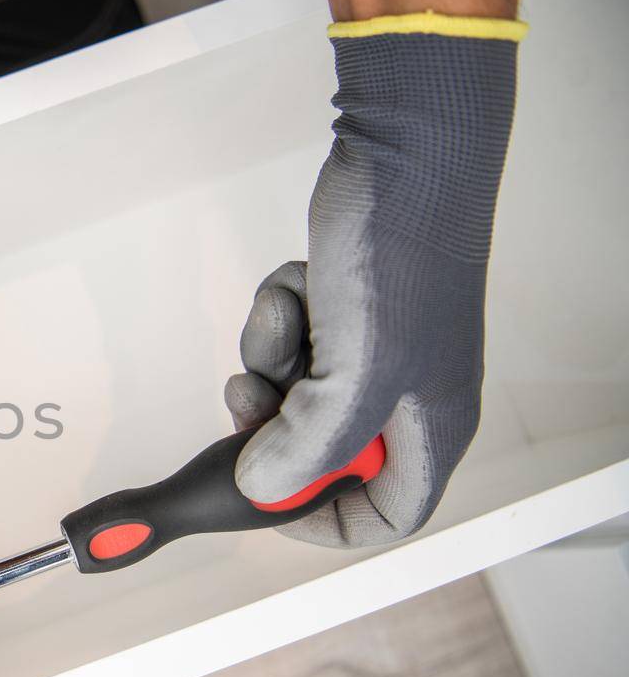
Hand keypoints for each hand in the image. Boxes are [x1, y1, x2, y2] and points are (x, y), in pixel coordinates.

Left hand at [224, 26, 518, 546]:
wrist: (405, 155)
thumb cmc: (400, 264)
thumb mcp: (357, 375)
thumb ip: (309, 446)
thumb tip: (260, 487)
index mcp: (427, 428)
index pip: (383, 515)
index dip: (324, 521)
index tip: (263, 501)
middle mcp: (402, 397)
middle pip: (319, 454)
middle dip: (274, 426)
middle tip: (248, 397)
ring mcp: (371, 351)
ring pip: (292, 391)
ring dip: (271, 357)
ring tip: (287, 318)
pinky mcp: (340, 310)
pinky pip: (288, 339)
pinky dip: (279, 315)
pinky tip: (298, 282)